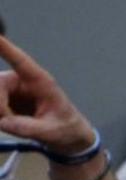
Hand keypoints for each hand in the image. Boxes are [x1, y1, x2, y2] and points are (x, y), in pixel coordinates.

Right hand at [0, 34, 95, 155]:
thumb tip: (3, 123)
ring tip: (21, 126)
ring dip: (2, 116)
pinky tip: (14, 124)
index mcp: (40, 81)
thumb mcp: (52, 132)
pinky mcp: (3, 97)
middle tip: (13, 125)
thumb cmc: (64, 127)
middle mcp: (21, 80)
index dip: (4, 46)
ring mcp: (9, 88)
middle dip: (2, 108)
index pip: (20, 61)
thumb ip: (29, 128)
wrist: (66, 134)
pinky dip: (1, 120)